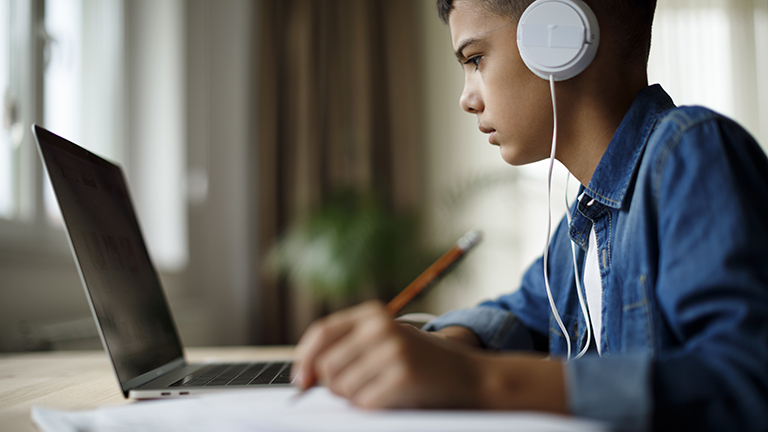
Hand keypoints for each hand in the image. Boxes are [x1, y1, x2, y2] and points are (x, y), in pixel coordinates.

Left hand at [291, 300, 482, 408]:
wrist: (470, 377)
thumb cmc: (421, 363)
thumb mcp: (386, 342)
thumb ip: (349, 348)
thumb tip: (306, 374)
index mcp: (374, 314)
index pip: (322, 332)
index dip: (305, 359)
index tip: (301, 381)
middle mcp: (381, 327)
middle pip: (327, 366)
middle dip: (334, 386)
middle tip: (359, 389)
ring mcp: (392, 351)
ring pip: (342, 388)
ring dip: (355, 398)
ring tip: (381, 391)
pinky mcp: (401, 377)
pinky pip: (363, 403)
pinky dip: (372, 408)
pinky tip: (392, 399)